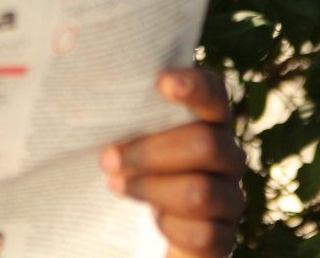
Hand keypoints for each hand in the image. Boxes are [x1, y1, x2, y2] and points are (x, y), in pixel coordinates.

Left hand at [100, 67, 244, 256]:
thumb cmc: (134, 164)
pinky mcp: (224, 236)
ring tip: (115, 184)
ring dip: (151, 188)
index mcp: (208, 121)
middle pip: (206, 145)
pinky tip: (152, 220)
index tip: (162, 83)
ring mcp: (230, 197)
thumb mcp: (128, 135)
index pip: (215, 94)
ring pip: (200, 192)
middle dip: (150, 151)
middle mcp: (228, 156)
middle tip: (107, 157)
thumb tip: (89, 88)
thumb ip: (124, 111)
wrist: (145, 229)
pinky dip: (170, 226)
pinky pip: (204, 234)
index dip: (196, 86)